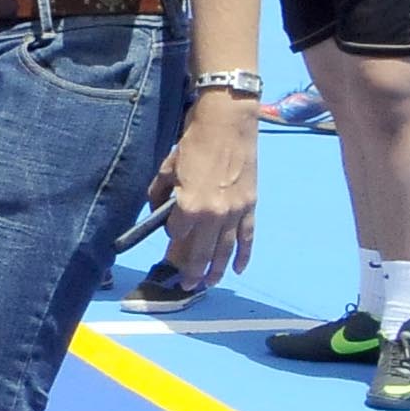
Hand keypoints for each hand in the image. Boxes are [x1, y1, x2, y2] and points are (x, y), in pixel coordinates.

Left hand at [146, 90, 258, 293]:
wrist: (228, 124)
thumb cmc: (193, 143)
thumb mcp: (167, 168)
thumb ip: (160, 193)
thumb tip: (158, 210)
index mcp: (189, 206)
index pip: (176, 233)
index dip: (171, 235)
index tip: (170, 233)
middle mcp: (213, 214)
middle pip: (201, 250)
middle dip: (192, 270)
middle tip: (187, 286)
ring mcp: (235, 212)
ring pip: (225, 250)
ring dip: (216, 269)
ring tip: (208, 284)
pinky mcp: (251, 206)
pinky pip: (248, 237)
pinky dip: (244, 254)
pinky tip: (239, 269)